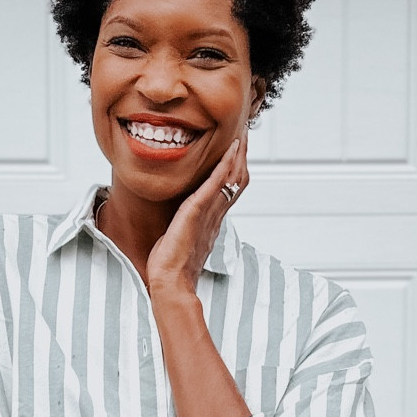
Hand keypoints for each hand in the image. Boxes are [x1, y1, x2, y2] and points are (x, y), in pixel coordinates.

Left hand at [145, 135, 249, 298]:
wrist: (171, 284)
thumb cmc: (171, 268)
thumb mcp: (181, 239)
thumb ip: (186, 226)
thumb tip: (181, 220)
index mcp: (212, 220)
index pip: (230, 188)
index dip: (236, 166)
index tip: (238, 146)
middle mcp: (216, 215)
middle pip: (237, 179)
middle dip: (242, 155)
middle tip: (245, 131)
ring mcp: (209, 214)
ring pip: (231, 178)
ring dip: (237, 154)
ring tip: (241, 132)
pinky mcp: (196, 213)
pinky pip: (214, 185)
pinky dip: (223, 166)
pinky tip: (229, 149)